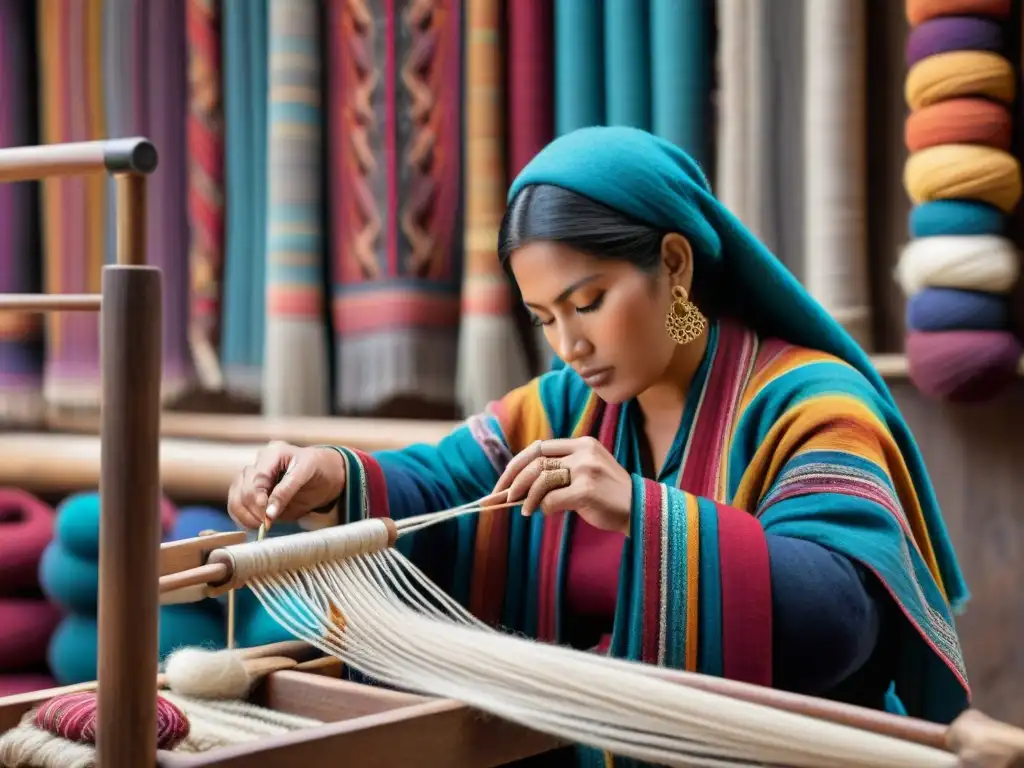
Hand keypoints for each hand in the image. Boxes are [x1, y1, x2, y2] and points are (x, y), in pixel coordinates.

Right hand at [227, 441, 346, 528]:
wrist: (325, 474)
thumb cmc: (318, 470)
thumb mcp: (306, 475)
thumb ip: (286, 492)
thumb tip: (268, 514)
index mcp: (272, 453)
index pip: (256, 478)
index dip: (258, 498)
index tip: (266, 515)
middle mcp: (258, 464)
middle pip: (242, 489)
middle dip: (254, 509)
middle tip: (266, 523)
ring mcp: (251, 478)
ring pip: (235, 497)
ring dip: (245, 515)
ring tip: (261, 525)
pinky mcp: (249, 492)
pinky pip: (236, 505)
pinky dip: (241, 517)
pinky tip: (253, 525)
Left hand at [491, 437, 631, 534]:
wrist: (641, 510)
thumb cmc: (608, 497)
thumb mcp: (585, 474)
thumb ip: (559, 473)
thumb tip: (518, 489)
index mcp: (581, 443)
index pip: (538, 448)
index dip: (516, 465)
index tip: (503, 482)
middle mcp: (583, 451)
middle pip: (535, 461)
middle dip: (514, 480)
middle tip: (503, 498)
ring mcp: (586, 469)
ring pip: (541, 479)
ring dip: (528, 498)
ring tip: (526, 511)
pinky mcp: (587, 489)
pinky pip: (552, 498)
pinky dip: (544, 508)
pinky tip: (547, 513)